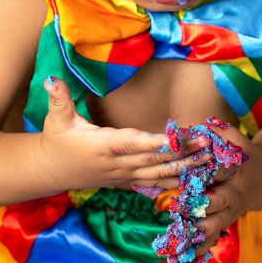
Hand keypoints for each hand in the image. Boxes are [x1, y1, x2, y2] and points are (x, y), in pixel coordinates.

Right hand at [38, 78, 210, 189]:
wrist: (51, 171)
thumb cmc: (56, 140)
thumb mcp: (55, 118)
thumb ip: (59, 98)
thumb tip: (52, 78)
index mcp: (104, 145)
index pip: (132, 143)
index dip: (154, 142)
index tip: (174, 137)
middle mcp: (118, 163)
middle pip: (154, 159)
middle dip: (182, 152)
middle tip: (207, 144)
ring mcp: (125, 175)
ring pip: (160, 174)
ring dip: (186, 168)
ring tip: (210, 160)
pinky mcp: (128, 181)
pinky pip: (156, 184)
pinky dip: (176, 182)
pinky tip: (196, 178)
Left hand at [190, 125, 258, 255]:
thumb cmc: (238, 151)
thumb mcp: (230, 136)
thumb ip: (210, 132)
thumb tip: (183, 130)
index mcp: (236, 168)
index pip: (222, 170)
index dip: (207, 172)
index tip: (189, 174)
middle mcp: (236, 191)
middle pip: (220, 201)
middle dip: (202, 206)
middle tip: (180, 207)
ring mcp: (232, 209)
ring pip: (217, 224)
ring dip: (200, 232)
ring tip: (181, 237)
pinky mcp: (227, 222)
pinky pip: (215, 238)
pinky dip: (201, 249)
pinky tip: (184, 257)